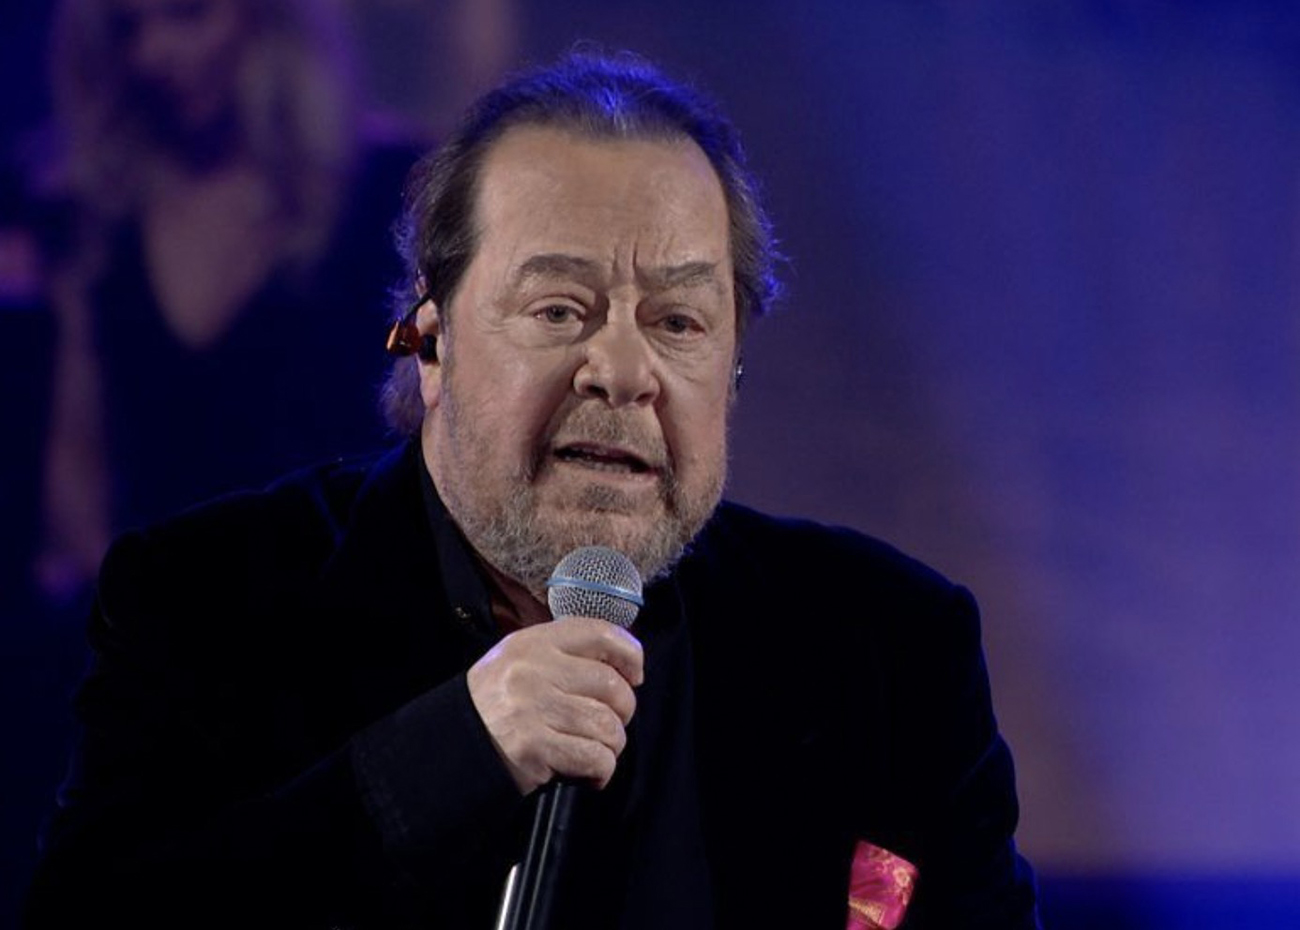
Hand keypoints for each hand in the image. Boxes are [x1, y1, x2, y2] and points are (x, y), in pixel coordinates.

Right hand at [467, 617, 643, 794]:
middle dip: (621, 712)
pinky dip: (600, 770)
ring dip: (609, 746)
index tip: (635, 674)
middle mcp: (533, 671)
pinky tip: (587, 772)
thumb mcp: (519, 663)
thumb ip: (563, 656)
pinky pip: (596, 757)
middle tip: (607, 724)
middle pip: (612, 686)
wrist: (452, 747)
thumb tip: (621, 664)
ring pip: (607, 726)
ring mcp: (533, 708)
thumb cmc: (496, 707)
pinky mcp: (535, 746)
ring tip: (592, 750)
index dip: (629, 654)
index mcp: (532, 643)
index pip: (598, 633)